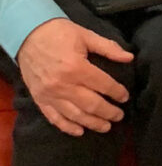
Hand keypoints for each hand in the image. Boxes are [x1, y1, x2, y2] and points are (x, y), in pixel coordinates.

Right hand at [17, 18, 132, 135]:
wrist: (28, 35)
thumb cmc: (60, 33)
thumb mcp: (87, 35)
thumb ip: (109, 48)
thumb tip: (129, 57)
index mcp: (76, 67)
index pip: (103, 85)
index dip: (117, 92)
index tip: (125, 97)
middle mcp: (63, 85)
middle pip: (91, 104)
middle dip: (108, 112)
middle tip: (119, 116)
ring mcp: (49, 94)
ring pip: (74, 115)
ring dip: (92, 123)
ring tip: (105, 127)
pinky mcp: (39, 99)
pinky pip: (54, 118)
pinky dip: (67, 127)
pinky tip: (80, 131)